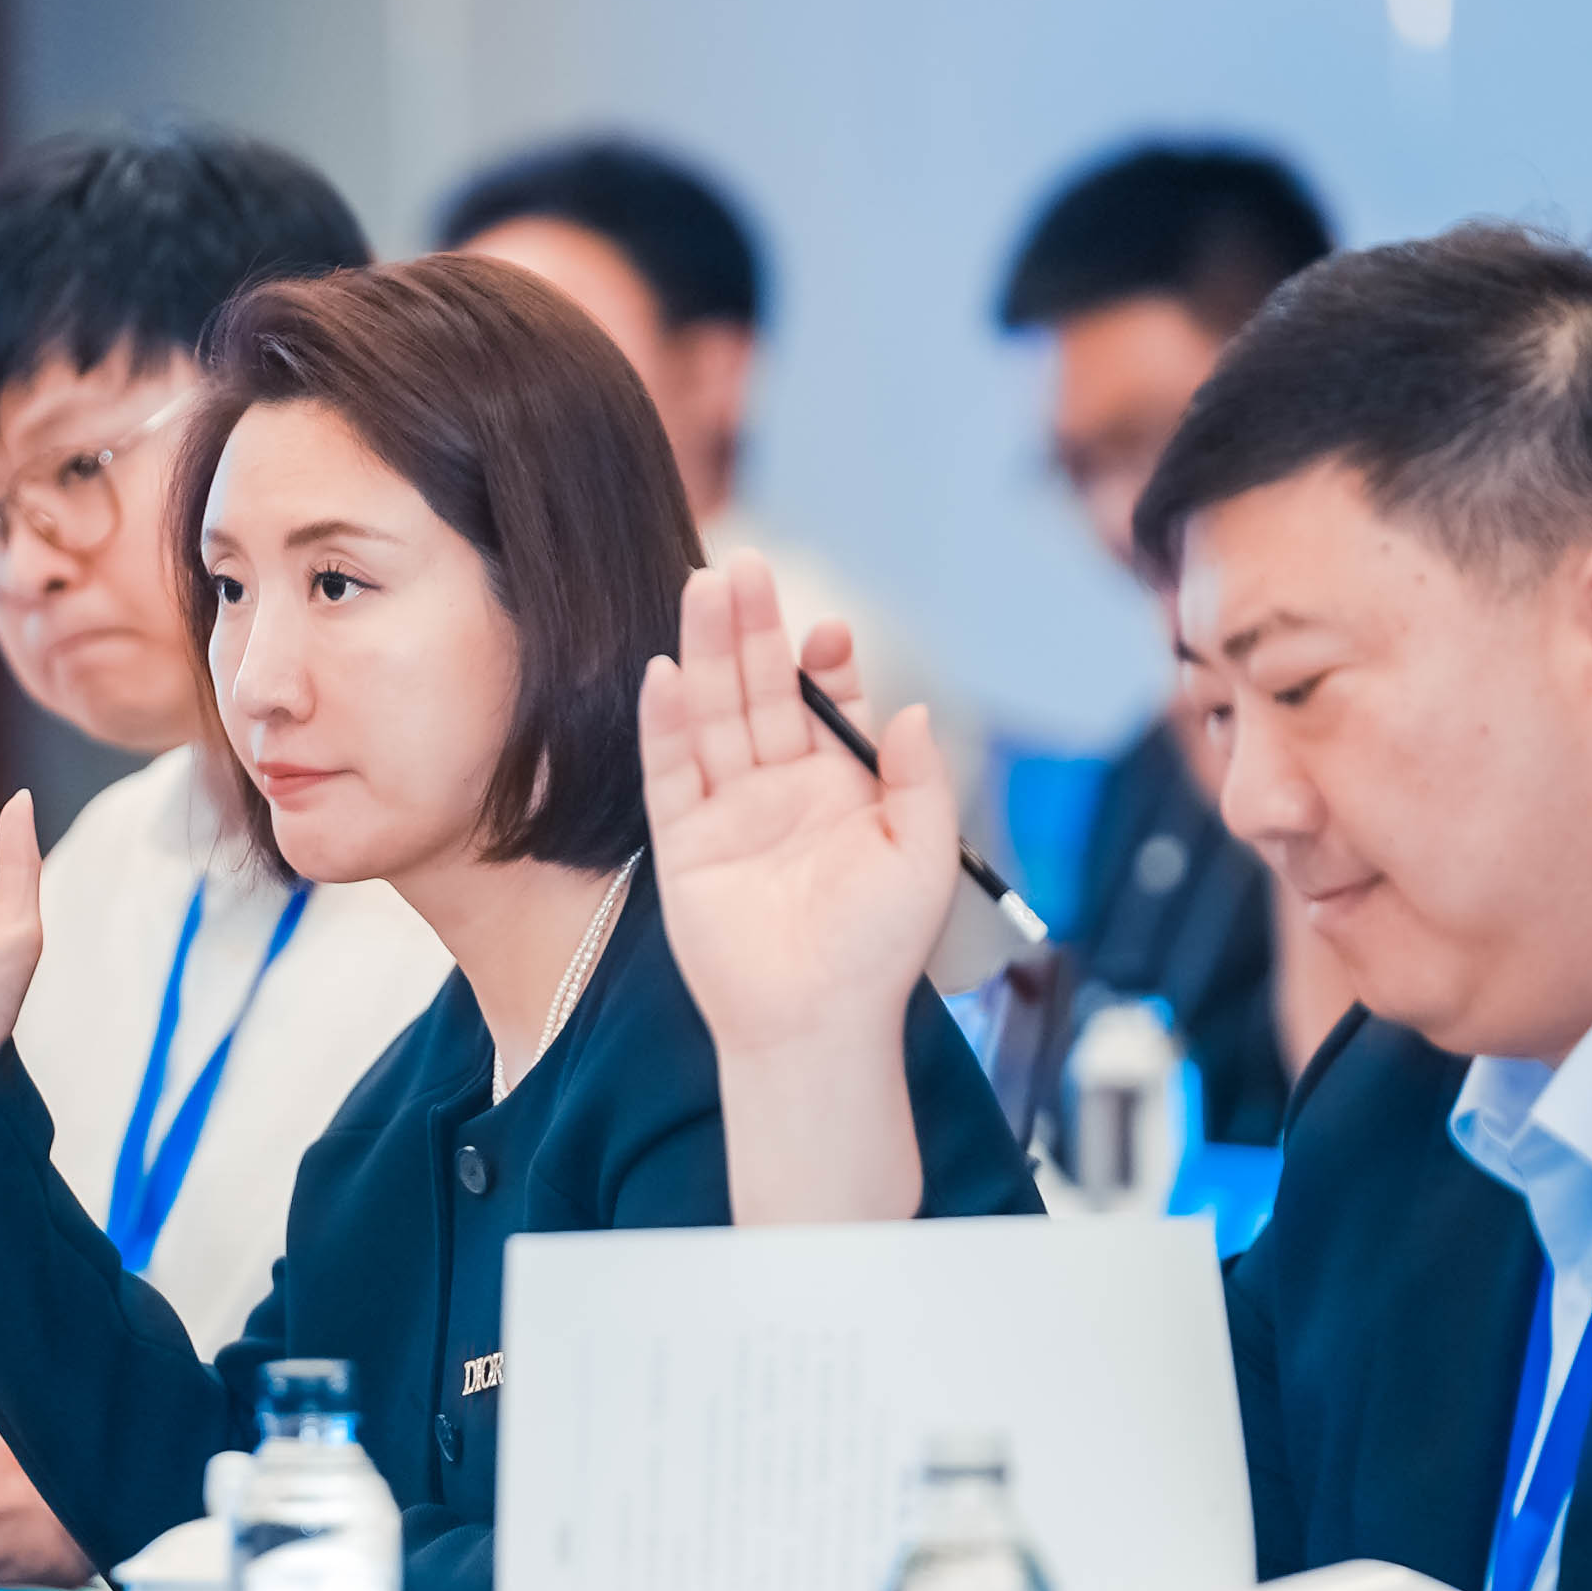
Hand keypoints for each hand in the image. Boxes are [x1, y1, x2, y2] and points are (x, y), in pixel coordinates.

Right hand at [641, 555, 959, 1058]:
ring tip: (703, 588)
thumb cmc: (878, 952)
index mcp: (844, 788)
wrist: (816, 1025)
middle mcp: (782, 788)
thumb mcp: (925, 857)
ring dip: (708, 653)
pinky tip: (666, 673)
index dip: (826, 663)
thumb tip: (910, 709)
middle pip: (762, 692)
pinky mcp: (683, 841)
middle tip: (744, 566)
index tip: (828, 630)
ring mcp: (729, 810)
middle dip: (755, 629)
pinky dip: (667, 724)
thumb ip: (918, 780)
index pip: (826, 704)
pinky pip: (670, 772)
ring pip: (715, 715)